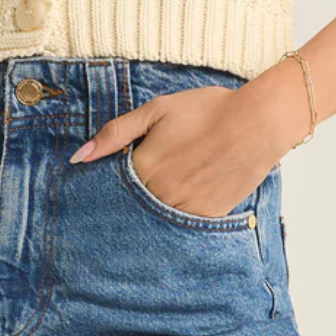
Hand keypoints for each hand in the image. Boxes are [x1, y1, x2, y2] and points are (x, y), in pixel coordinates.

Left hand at [68, 77, 286, 216]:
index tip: (113, 178)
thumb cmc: (206, 111)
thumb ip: (116, 132)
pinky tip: (184, 196)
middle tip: (139, 186)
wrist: (256, 123)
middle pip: (132, 205)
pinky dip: (176, 216)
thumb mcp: (156, 110)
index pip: (111, 186)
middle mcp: (160, 193)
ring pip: (154, 218)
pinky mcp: (206, 217)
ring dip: (151, 209)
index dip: (110, 182)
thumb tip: (79, 157)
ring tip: (166, 188)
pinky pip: (181, 225)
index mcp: (143, 167)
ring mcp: (184, 208)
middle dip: (129, 199)